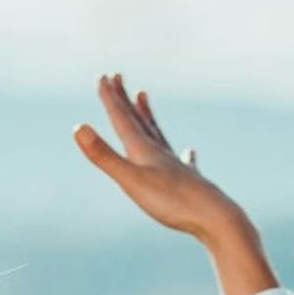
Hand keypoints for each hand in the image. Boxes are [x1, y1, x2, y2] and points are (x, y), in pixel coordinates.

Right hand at [72, 74, 275, 294]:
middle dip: (124, 99)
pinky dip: (185, 155)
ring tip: (143, 99)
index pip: (123, 119)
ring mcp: (176, 167)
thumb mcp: (131, 180)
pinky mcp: (191, 183)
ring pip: (158, 135)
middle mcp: (160, 153)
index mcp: (144, 150)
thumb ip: (104, 156)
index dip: (110, 99)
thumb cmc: (172, 201)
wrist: (215, 217)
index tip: (102, 77)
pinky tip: (190, 152)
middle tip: (117, 77)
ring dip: (147, 116)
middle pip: (138, 121)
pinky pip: (184, 163)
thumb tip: (78, 127)